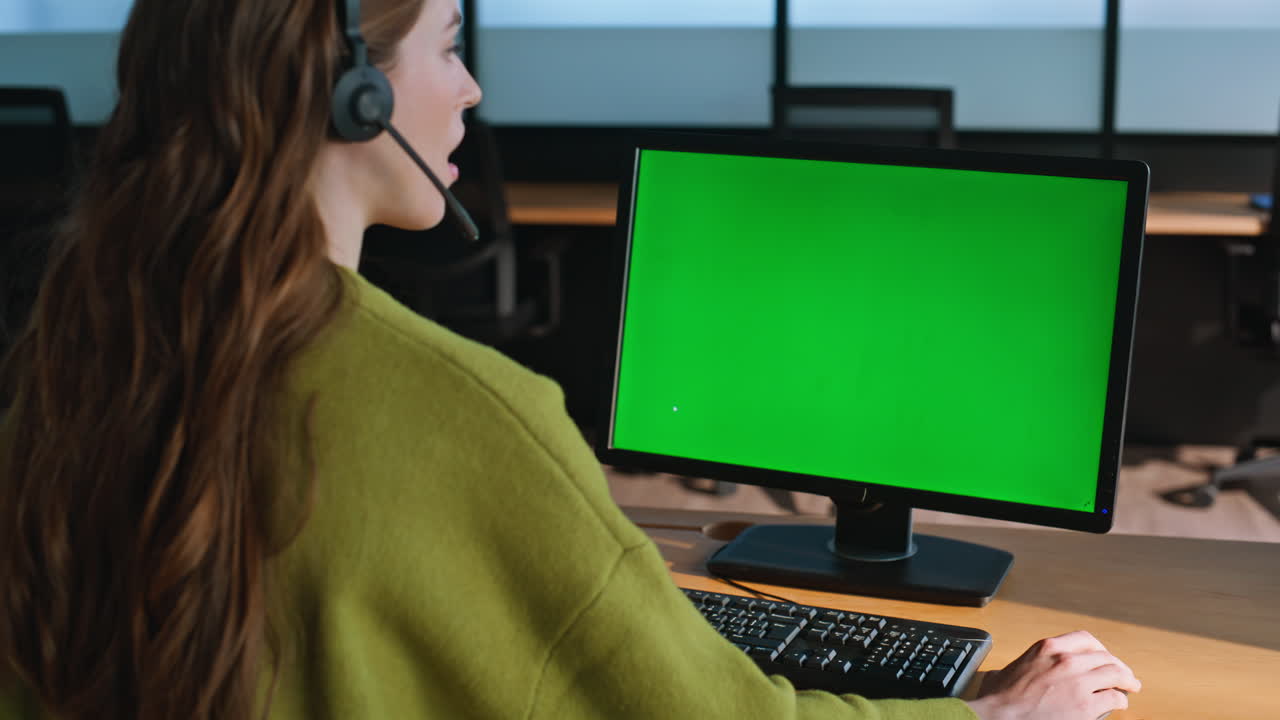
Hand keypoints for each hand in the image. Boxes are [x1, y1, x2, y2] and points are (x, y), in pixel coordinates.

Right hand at [964, 630, 1140, 719]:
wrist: (999, 719)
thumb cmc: (998, 702)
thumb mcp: (1002, 673)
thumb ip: (1013, 670)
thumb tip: (1000, 676)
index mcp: (1047, 649)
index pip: (1085, 639)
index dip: (1100, 648)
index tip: (1103, 655)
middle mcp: (1066, 661)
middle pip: (1105, 657)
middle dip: (1118, 665)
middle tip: (1123, 674)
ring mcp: (1078, 683)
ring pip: (1116, 674)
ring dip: (1126, 680)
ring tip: (1131, 686)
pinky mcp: (1086, 706)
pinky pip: (1114, 698)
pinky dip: (1120, 700)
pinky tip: (1120, 703)